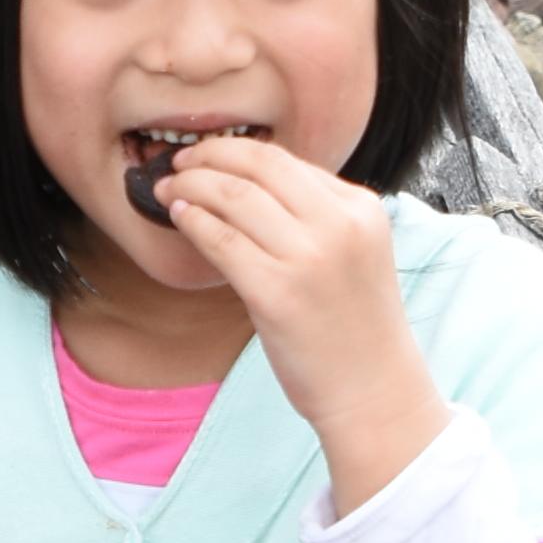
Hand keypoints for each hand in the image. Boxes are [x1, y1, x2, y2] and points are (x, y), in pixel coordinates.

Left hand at [152, 137, 448, 512]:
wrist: (374, 392)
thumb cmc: (354, 326)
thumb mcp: (353, 252)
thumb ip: (314, 214)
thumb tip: (244, 181)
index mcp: (361, 209)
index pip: (286, 160)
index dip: (235, 151)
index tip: (205, 154)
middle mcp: (339, 226)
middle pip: (257, 165)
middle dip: (208, 156)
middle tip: (178, 162)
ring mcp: (309, 259)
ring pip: (233, 197)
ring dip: (190, 186)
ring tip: (167, 190)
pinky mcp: (276, 293)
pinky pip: (220, 240)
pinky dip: (192, 221)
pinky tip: (179, 218)